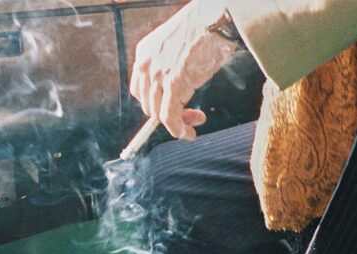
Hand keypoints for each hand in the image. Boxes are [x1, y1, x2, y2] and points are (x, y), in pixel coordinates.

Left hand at [130, 0, 238, 139]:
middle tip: (191, 115)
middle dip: (168, 115)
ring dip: (178, 123)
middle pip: (149, 105)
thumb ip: (170, 64)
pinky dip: (178, 130)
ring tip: (195, 123)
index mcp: (144, 53)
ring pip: (159, 114)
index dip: (155, 104)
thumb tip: (177, 87)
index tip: (172, 107)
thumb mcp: (177, 45)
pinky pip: (170, 117)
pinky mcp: (173, 85)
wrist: (216, 17)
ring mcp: (158, 75)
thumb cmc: (204, 28)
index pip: (140, 89)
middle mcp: (146, 65)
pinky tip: (189, 133)